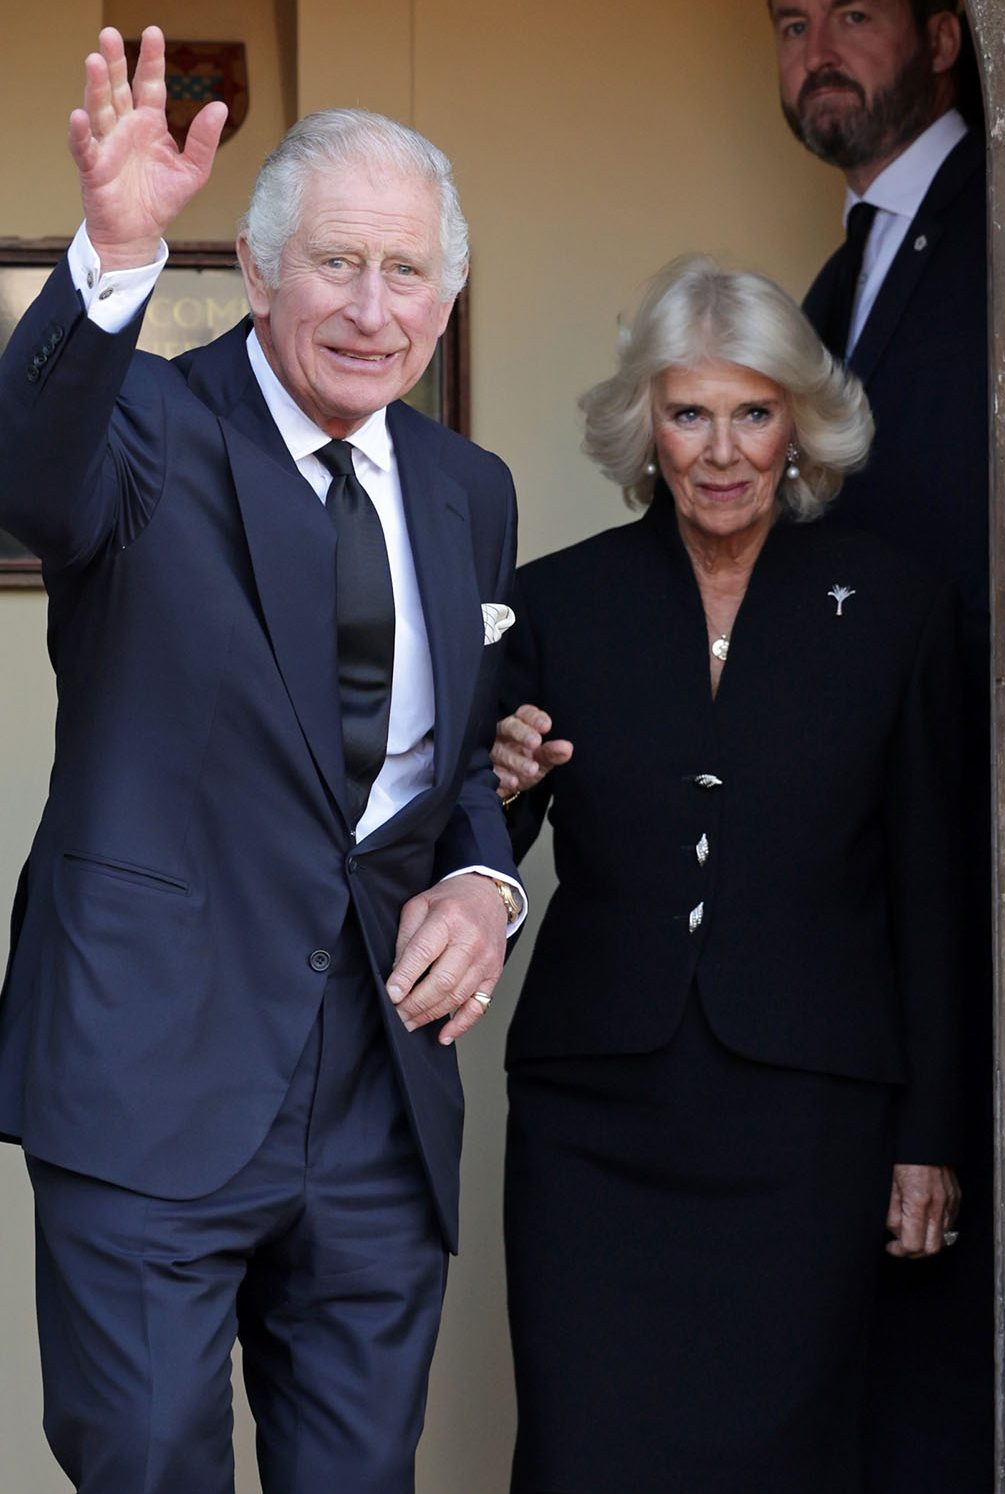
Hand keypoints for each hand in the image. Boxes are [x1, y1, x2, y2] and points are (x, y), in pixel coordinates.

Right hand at [68, 26, 227, 268]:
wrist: (138, 235)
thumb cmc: (161, 201)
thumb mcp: (193, 171)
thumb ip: (204, 140)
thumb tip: (219, 106)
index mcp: (150, 124)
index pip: (150, 84)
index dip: (152, 60)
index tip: (153, 32)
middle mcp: (126, 127)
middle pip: (119, 88)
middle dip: (116, 61)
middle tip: (109, 34)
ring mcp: (107, 144)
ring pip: (100, 109)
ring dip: (96, 86)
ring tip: (95, 62)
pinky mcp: (93, 166)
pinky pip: (84, 146)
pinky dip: (80, 131)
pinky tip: (79, 115)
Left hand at [386, 874, 507, 1044]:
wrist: (488, 894)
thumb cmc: (450, 901)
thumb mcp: (420, 905)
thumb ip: (406, 937)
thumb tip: (397, 973)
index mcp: (448, 919)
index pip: (423, 953)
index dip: (406, 977)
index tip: (391, 994)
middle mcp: (471, 941)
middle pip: (442, 981)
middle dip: (415, 1003)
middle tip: (396, 1014)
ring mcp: (485, 960)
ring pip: (457, 997)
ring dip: (430, 1015)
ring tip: (409, 1022)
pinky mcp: (493, 974)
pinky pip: (478, 1006)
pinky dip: (460, 1024)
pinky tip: (443, 1035)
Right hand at [492, 703, 572, 799]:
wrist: (508, 785)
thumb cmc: (526, 763)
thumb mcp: (542, 758)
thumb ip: (553, 753)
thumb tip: (567, 748)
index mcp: (518, 725)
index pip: (524, 714)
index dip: (534, 718)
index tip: (547, 726)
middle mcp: (502, 735)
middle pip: (509, 727)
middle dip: (522, 733)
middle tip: (536, 743)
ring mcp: (490, 752)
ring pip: (500, 751)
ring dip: (516, 760)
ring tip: (532, 769)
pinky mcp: (484, 770)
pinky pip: (491, 772)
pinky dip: (503, 777)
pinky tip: (513, 782)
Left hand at [885, 1163, 960, 1257]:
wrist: (922, 1137)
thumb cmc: (902, 1155)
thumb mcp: (888, 1184)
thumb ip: (891, 1212)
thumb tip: (894, 1232)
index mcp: (918, 1200)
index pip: (913, 1243)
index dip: (900, 1250)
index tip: (891, 1247)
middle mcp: (938, 1204)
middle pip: (932, 1248)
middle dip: (914, 1252)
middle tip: (900, 1245)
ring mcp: (950, 1201)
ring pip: (943, 1237)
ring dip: (926, 1240)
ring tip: (911, 1230)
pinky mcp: (956, 1196)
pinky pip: (949, 1222)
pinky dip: (936, 1227)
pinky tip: (924, 1219)